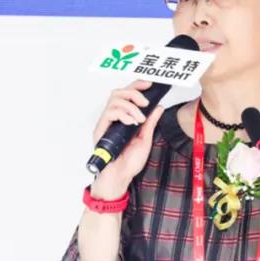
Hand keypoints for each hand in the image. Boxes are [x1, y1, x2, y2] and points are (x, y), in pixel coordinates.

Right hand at [90, 80, 163, 197]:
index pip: (127, 95)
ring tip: (139, 118)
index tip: (149, 84)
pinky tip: (131, 122)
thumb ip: (150, 123)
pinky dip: (123, 114)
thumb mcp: (146, 139)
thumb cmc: (130, 162)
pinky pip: (110, 112)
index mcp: (124, 118)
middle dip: (134, 92)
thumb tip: (158, 107)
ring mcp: (106, 123)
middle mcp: (114, 118)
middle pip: (119, 92)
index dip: (137, 85)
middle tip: (145, 103)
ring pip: (114, 100)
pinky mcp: (101, 129)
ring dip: (130, 106)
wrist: (120, 177)